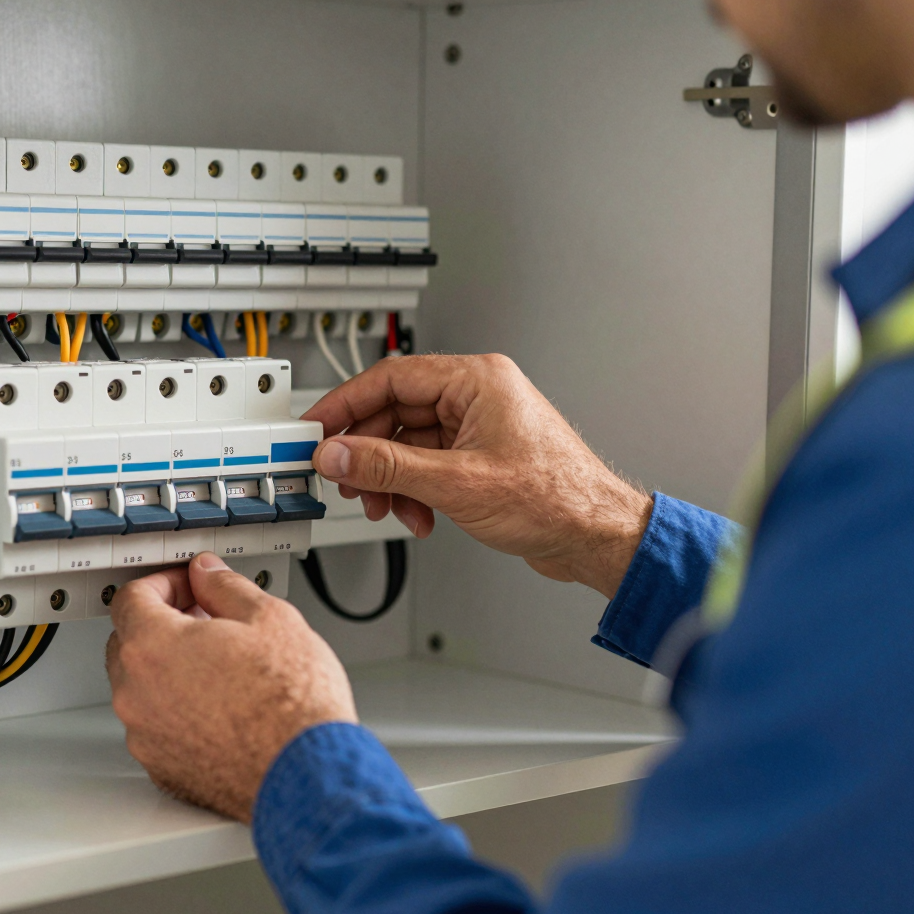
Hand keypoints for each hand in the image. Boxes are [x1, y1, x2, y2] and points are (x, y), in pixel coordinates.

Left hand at [106, 552, 356, 821]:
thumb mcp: (270, 618)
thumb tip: (209, 576)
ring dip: (170, 671)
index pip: (131, 599)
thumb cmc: (291, 704)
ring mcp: (146, 737)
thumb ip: (226, 588)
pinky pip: (158, 728)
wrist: (307, 773)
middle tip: (206, 622)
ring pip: (143, 689)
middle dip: (162, 626)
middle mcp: (136, 694)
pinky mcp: (162, 769)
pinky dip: (179, 713)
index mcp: (152, 647)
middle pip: (128, 644)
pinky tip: (222, 708)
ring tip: (222, 668)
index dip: (163, 583)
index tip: (189, 585)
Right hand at [304, 354, 652, 599]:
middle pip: (396, 413)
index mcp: (477, 381)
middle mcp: (478, 397)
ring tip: (386, 507)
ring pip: (409, 444)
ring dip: (391, 479)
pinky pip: (429, 465)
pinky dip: (415, 491)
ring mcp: (479, 427)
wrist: (596, 535)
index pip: (391, 377)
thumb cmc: (556, 498)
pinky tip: (418, 516)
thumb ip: (388, 468)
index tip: (317, 428)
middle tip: (345, 479)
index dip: (346, 405)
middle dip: (367, 454)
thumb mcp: (456, 484)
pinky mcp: (481, 457)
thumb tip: (339, 455)